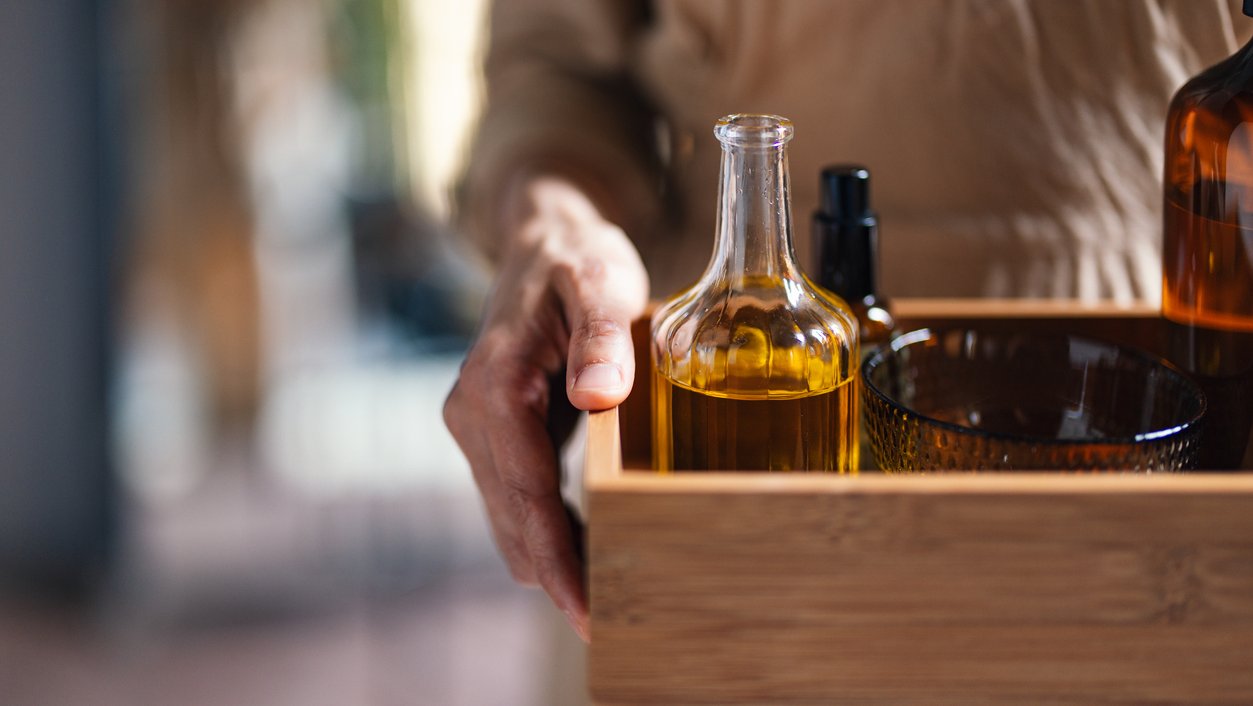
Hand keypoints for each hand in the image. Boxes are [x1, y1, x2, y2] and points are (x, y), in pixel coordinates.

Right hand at [444, 175, 647, 641]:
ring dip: (547, 559)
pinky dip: (544, 532)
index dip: (556, 556)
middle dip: (554, 573)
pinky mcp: (491, 433)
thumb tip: (597, 397)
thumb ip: (603, 338)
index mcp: (494, 385)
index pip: (524, 494)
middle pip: (511, 519)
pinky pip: (514, 498)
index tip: (586, 607)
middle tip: (608, 621)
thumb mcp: (602, 283)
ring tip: (602, 601)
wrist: (547, 241)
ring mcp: (475, 426)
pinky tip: (586, 553)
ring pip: (508, 517)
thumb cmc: (579, 260)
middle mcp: (471, 413)